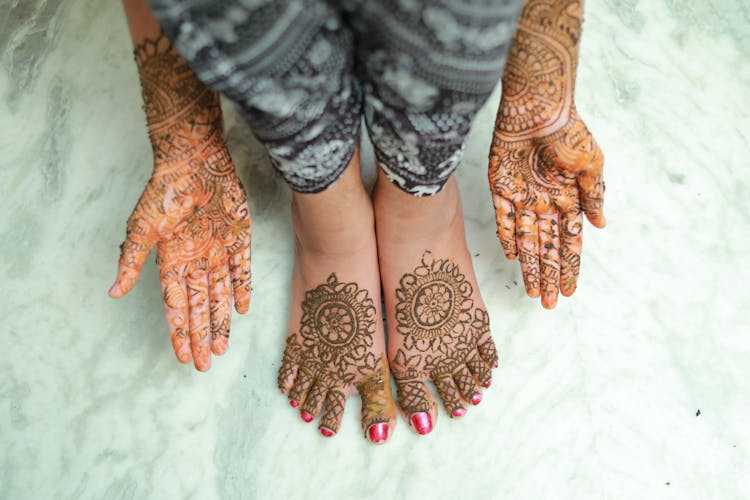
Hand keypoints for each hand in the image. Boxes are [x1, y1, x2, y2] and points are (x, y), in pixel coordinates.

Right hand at [109, 32, 250, 369]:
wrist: (195, 160)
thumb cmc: (165, 190)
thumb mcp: (143, 228)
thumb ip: (131, 261)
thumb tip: (113, 292)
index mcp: (172, 260)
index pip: (176, 306)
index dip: (179, 333)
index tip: (183, 358)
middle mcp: (195, 260)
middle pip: (199, 307)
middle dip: (201, 336)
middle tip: (205, 365)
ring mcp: (217, 250)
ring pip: (220, 294)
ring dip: (220, 321)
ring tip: (222, 347)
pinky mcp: (237, 238)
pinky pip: (242, 270)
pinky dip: (242, 289)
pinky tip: (242, 310)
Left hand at [489, 107, 603, 307]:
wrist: (537, 106)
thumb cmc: (568, 131)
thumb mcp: (590, 164)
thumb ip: (594, 195)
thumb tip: (601, 225)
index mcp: (569, 199)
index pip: (570, 242)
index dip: (570, 268)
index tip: (570, 292)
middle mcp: (545, 203)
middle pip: (547, 248)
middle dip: (549, 276)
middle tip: (549, 303)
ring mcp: (523, 197)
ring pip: (525, 240)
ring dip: (529, 265)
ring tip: (533, 291)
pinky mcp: (501, 187)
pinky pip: (503, 219)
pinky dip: (507, 237)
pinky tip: (511, 256)